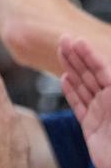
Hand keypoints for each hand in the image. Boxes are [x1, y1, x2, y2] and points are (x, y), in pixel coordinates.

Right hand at [59, 36, 110, 167]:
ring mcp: (101, 113)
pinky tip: (65, 79)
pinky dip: (71, 91)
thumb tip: (108, 73)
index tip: (76, 40)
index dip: (89, 54)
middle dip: (77, 56)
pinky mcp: (91, 128)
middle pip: (91, 74)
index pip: (103, 69)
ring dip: (72, 68)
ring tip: (62, 52)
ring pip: (84, 86)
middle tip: (63, 39)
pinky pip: (79, 105)